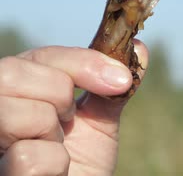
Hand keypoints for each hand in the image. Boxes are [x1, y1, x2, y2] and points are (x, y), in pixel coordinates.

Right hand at [0, 40, 147, 174]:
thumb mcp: (99, 120)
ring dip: (51, 134)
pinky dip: (53, 165)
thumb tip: (138, 49)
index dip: (83, 62)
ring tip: (55, 148)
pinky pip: (26, 156)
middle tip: (69, 121)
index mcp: (18, 91)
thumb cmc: (82, 164)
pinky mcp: (0, 172)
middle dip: (57, 94)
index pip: (40, 55)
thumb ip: (113, 86)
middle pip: (11, 73)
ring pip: (12, 112)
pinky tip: (52, 172)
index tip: (121, 80)